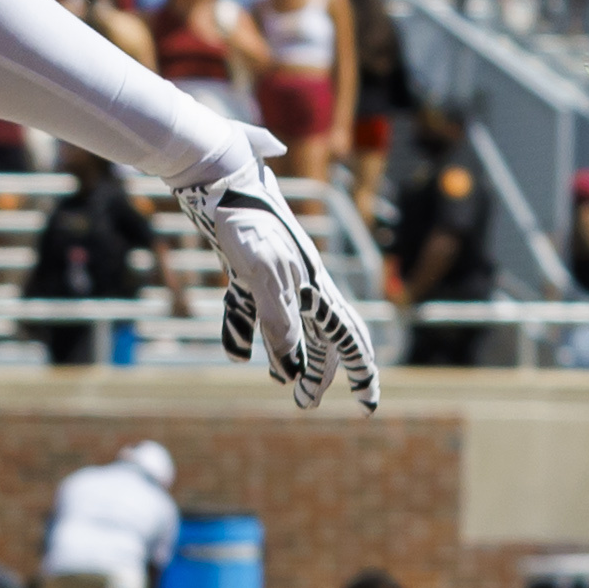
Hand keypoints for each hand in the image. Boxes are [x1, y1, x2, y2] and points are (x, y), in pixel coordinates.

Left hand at [186, 160, 382, 412]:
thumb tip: (289, 369)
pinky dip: (246, 331)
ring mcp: (276, 279)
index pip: (348, 340)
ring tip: (283, 383)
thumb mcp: (260, 275)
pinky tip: (237, 353)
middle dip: (320, 373)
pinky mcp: (248, 271)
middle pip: (322, 338)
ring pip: (290, 328)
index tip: (366, 406)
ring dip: (289, 357)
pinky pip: (252, 310)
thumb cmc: (247, 225)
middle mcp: (304, 287)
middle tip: (306, 404)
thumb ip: (275, 321)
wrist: (221, 181)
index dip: (360, 373)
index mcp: (316, 290)